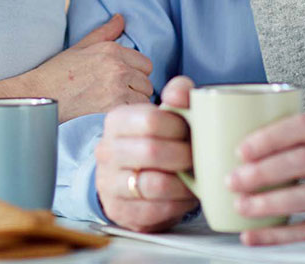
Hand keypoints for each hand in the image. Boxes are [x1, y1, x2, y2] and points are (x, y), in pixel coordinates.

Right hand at [23, 14, 154, 122]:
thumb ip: (105, 32)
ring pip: (144, 96)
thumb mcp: (81, 46)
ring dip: (135, 101)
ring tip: (118, 103)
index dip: (137, 73)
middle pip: (147, 80)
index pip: (145, 63)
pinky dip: (130, 112)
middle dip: (137, 88)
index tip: (125, 80)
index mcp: (111, 49)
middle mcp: (117, 65)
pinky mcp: (113, 105)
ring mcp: (116, 86)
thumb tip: (121, 18)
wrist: (41, 94)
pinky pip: (136, 109)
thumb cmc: (58, 71)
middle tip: (121, 94)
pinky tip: (116, 112)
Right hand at [95, 75, 198, 231]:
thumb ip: (178, 95)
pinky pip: (156, 210)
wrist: (127, 180)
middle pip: (152, 151)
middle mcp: (106, 151)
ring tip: (196, 178)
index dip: (180, 127)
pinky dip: (178, 204)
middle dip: (185, 156)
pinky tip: (185, 196)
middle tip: (198, 157)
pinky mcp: (120, 210)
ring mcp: (109, 183)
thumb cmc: (153, 141)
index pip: (151, 120)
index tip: (192, 133)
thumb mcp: (163, 115)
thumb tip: (180, 93)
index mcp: (117, 121)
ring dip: (184, 183)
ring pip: (155, 184)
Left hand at [227, 114, 304, 244]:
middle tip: (231, 180)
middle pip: (301, 162)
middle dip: (261, 172)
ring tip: (240, 206)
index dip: (269, 137)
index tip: (241, 149)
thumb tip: (248, 143)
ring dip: (266, 204)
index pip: (303, 127)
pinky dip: (279, 237)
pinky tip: (254, 238)